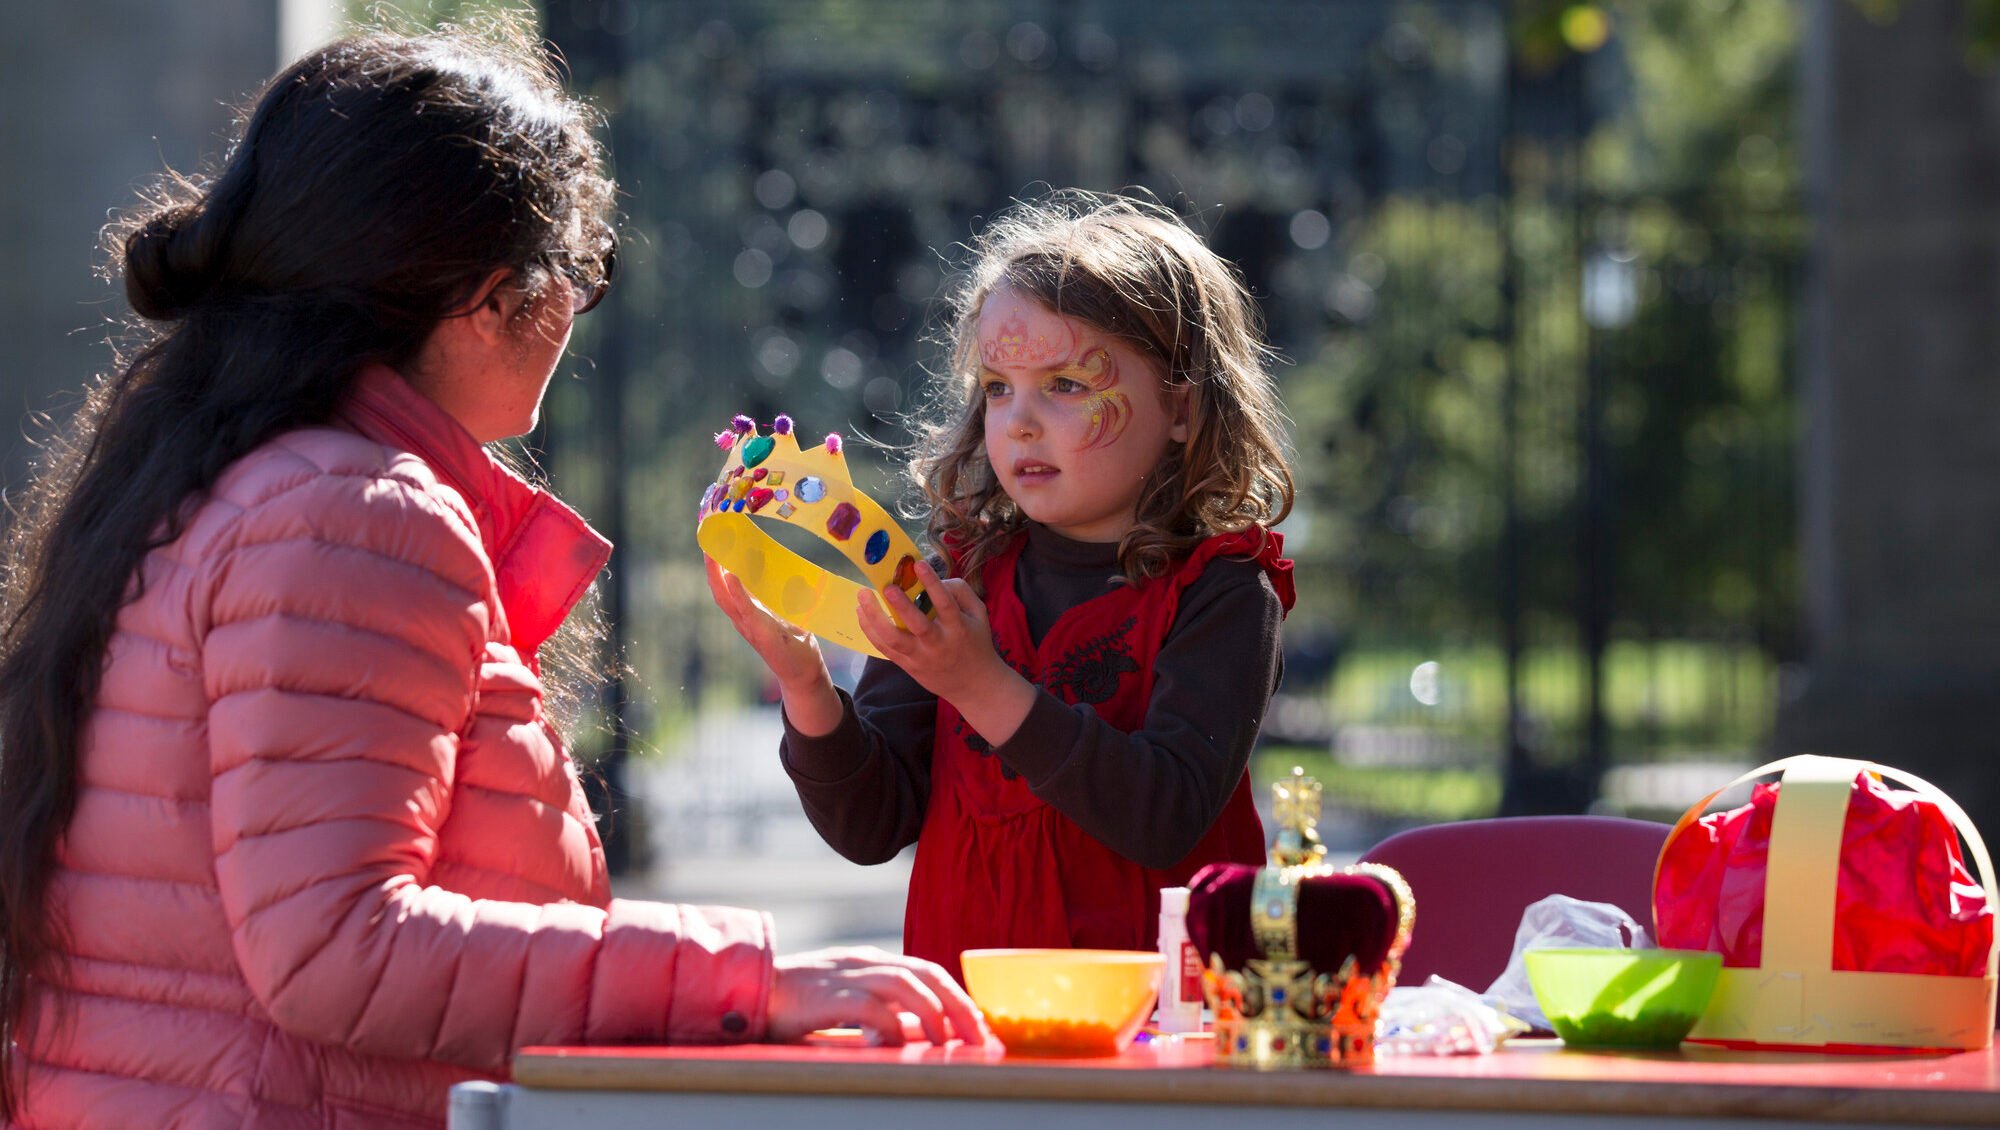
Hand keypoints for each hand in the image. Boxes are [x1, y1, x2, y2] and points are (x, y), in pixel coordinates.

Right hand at [704, 555, 827, 690]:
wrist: (804, 670)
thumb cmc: (796, 642)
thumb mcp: (790, 613)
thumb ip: (789, 596)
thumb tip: (805, 574)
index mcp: (749, 611)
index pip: (728, 586)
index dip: (718, 567)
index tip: (714, 543)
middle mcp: (743, 617)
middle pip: (719, 589)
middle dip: (711, 566)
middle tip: (706, 541)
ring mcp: (748, 625)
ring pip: (725, 597)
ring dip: (716, 575)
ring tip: (711, 553)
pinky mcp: (759, 632)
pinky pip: (744, 608)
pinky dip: (736, 592)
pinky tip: (730, 575)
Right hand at [767, 946, 987, 1046]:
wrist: (746, 990)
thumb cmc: (796, 1003)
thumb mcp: (844, 999)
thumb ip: (877, 1009)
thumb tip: (914, 1033)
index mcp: (871, 961)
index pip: (927, 971)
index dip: (957, 996)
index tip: (977, 1023)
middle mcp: (864, 962)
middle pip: (926, 974)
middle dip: (958, 1005)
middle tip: (979, 1036)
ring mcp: (845, 976)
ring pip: (905, 985)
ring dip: (933, 1013)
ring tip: (947, 1043)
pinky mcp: (825, 996)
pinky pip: (868, 1007)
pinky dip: (889, 1026)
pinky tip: (897, 1046)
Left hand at [859, 561, 1036, 744]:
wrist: (973, 685)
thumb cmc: (975, 643)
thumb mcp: (979, 615)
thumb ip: (961, 592)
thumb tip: (935, 578)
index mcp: (958, 627)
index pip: (945, 603)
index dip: (932, 583)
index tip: (919, 564)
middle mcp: (937, 643)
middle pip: (916, 625)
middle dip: (900, 605)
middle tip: (887, 586)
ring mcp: (920, 656)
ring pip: (893, 639)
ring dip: (875, 618)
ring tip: (863, 597)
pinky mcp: (907, 666)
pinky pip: (884, 649)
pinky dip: (870, 631)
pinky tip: (862, 614)